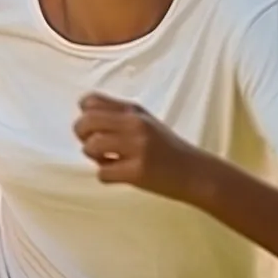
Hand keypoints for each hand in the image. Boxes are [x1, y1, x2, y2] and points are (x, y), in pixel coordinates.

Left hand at [73, 92, 200, 200]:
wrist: (195, 172)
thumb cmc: (166, 148)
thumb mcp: (145, 122)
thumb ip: (118, 116)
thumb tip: (85, 117)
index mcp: (133, 110)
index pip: (90, 101)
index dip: (85, 116)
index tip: (95, 128)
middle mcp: (135, 124)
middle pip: (86, 122)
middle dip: (82, 136)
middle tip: (95, 147)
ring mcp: (137, 147)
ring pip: (91, 146)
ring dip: (94, 157)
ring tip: (108, 160)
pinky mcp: (138, 172)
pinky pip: (102, 173)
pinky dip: (106, 176)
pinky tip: (120, 174)